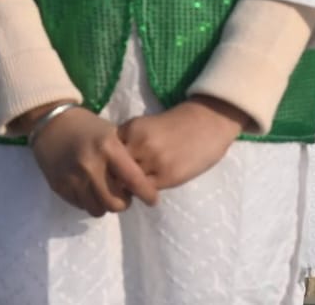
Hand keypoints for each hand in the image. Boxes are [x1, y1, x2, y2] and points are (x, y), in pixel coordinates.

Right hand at [27, 106, 159, 217]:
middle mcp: (90, 165)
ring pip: (97, 210)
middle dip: (124, 203)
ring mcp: (73, 178)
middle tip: (124, 196)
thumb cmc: (87, 127)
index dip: (147, 194)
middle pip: (115, 203)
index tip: (153, 200)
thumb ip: (125, 157)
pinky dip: (88, 201)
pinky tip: (89, 189)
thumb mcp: (111, 133)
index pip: (134, 180)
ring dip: (105, 205)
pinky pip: (81, 206)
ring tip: (105, 193)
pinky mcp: (59, 186)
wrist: (50, 123)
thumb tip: (141, 182)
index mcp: (108, 147)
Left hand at [117, 96, 250, 189]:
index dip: (107, 163)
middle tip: (118, 183)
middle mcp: (140, 144)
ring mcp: (154, 161)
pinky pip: (147, 190)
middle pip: (114, 170)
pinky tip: (148, 189)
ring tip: (133, 188)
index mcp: (132, 129)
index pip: (107, 153)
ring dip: (129, 187)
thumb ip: (130, 142)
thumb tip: (111, 165)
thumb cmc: (176, 124)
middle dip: (114, 177)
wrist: (208, 122)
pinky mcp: (168, 176)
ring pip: (129, 183)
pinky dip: (144, 192)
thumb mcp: (147, 126)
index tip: (109, 168)